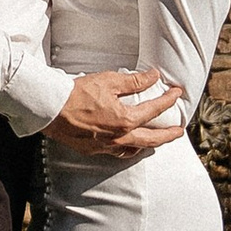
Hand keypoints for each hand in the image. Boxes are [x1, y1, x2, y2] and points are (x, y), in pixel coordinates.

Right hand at [45, 66, 183, 157]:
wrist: (51, 109)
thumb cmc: (77, 93)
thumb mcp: (108, 81)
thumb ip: (134, 81)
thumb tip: (152, 77)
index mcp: (125, 119)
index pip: (154, 109)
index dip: (168, 100)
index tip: (176, 94)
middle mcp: (120, 137)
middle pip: (153, 139)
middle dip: (169, 135)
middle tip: (179, 131)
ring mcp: (108, 146)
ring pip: (137, 149)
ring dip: (151, 144)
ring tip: (158, 140)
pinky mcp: (95, 150)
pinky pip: (120, 153)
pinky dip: (131, 150)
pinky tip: (131, 146)